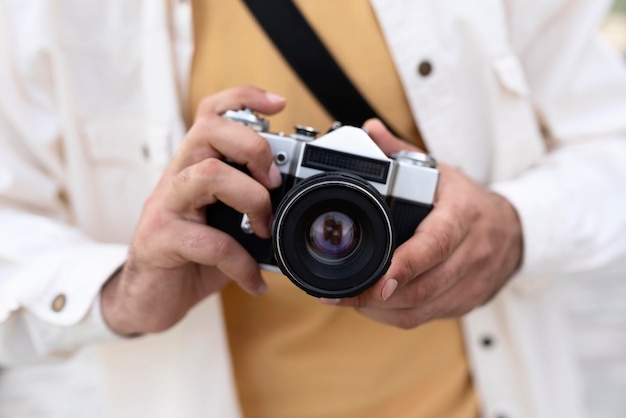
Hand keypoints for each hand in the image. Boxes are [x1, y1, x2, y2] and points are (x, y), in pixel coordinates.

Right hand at [101, 86, 285, 334]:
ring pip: (208, 173)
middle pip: (209, 130)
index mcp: (195, 167)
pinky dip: (242, 264)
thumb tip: (296, 204)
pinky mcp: (159, 240)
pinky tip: (254, 282)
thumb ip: (251, 209)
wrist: (150, 299)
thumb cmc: (192, 258)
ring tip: (265, 229)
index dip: (243, 99)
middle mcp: (177, 178)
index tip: (278, 104)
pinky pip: (210, 242)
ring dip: (251, 199)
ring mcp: (166, 206)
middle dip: (253, 147)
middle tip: (273, 183)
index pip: (211, 114)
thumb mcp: (226, 226)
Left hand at [322, 119, 522, 328]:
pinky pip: (426, 317)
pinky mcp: (465, 302)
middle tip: (341, 295)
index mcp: (462, 217)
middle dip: (379, 296)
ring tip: (350, 300)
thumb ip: (403, 152)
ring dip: (383, 309)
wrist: (516, 232)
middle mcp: (470, 254)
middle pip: (424, 286)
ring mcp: (470, 283)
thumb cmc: (470, 203)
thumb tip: (369, 129)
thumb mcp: (442, 173)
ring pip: (423, 307)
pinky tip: (374, 306)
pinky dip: (396, 314)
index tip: (379, 280)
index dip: (407, 265)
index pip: (436, 245)